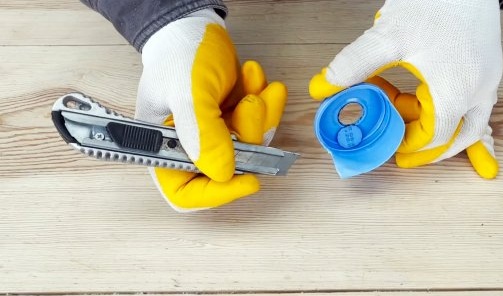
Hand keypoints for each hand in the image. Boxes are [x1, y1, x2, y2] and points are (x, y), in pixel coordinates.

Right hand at [135, 9, 286, 211]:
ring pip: (249, 145)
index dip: (215, 194)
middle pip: (227, 168)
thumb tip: (223, 174)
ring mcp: (213, 134)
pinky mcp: (233, 119)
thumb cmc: (180, 55)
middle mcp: (188, 147)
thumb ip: (203, 134)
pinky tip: (254, 76)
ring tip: (257, 86)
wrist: (193, 24)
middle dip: (248, 137)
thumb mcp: (189, 92)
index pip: (185, 192)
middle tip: (253, 105)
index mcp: (163, 149)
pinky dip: (264, 102)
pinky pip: (258, 123)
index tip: (249, 179)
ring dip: (260, 116)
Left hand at [309, 0, 502, 178]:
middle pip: (461, 136)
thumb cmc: (437, 1)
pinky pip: (474, 100)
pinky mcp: (489, 65)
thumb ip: (354, 65)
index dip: (409, 146)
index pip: (434, 136)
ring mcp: (489, 77)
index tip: (390, 146)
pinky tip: (422, 92)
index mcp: (457, 91)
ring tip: (406, 113)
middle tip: (406, 150)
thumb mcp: (388, 37)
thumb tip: (323, 86)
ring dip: (440, 125)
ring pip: (470, 119)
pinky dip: (450, 106)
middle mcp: (480, 90)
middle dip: (431, 148)